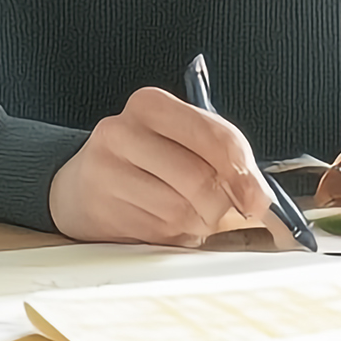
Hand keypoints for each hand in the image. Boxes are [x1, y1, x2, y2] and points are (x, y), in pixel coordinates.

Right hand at [50, 88, 274, 245]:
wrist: (81, 185)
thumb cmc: (146, 160)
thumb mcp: (182, 140)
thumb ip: (223, 158)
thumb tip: (260, 198)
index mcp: (151, 104)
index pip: (214, 137)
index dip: (244, 173)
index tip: (258, 199)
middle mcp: (122, 132)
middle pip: (200, 179)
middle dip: (221, 205)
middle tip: (219, 209)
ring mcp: (106, 172)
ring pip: (181, 211)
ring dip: (196, 222)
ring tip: (182, 212)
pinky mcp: (100, 212)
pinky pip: (159, 234)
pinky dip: (173, 235)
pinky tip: (159, 220)